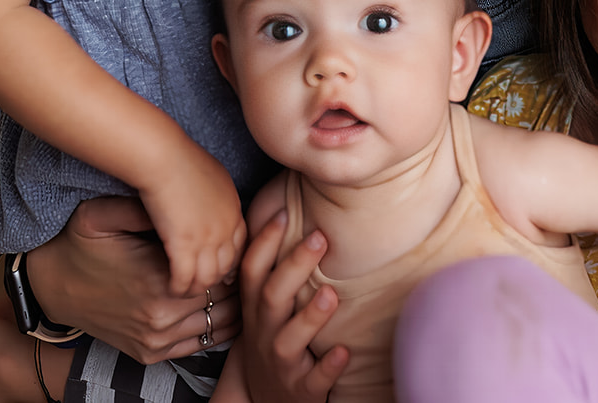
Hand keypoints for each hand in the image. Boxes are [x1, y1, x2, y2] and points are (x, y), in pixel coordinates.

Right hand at [24, 196, 240, 364]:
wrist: (51, 288)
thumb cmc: (79, 246)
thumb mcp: (100, 214)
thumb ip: (140, 206)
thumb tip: (176, 198)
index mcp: (157, 282)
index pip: (220, 273)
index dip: (231, 256)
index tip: (232, 240)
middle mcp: (160, 318)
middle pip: (224, 301)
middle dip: (235, 281)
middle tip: (242, 259)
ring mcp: (156, 341)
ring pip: (217, 325)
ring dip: (230, 304)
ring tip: (236, 281)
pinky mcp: (150, 354)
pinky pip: (199, 345)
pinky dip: (215, 327)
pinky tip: (221, 306)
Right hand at [138, 145, 247, 296]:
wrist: (163, 155)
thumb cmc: (179, 156)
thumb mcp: (210, 173)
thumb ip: (215, 193)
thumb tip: (210, 201)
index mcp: (233, 208)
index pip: (240, 245)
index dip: (230, 260)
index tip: (221, 269)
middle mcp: (225, 226)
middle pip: (227, 265)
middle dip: (216, 278)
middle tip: (202, 285)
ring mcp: (207, 237)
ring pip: (208, 277)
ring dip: (196, 287)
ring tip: (184, 291)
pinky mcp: (184, 244)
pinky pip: (185, 278)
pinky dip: (178, 287)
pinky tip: (171, 289)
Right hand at [236, 209, 347, 402]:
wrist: (262, 402)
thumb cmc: (270, 341)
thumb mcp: (262, 310)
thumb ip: (272, 273)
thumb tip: (286, 213)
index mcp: (255, 309)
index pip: (252, 270)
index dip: (263, 242)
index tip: (282, 212)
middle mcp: (265, 332)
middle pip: (272, 295)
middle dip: (293, 266)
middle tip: (319, 237)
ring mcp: (282, 361)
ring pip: (290, 338)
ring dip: (310, 316)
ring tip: (330, 293)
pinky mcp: (302, 389)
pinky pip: (315, 379)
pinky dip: (329, 366)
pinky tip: (345, 351)